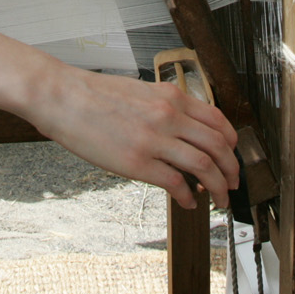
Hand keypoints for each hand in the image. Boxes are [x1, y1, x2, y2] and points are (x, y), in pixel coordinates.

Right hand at [29, 66, 238, 209]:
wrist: (62, 96)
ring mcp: (154, 140)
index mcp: (171, 97)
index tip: (232, 157)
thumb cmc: (94, 94)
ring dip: (217, 187)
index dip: (232, 144)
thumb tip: (182, 131)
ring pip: (205, 166)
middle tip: (232, 184)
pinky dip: (189, 196)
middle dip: (231, 170)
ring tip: (217, 198)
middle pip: (219, 146)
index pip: (219, 121)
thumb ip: (164, 108)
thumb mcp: (140, 91)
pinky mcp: (137, 163)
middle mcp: (169, 116)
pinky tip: (188, 201)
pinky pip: (176, 183)